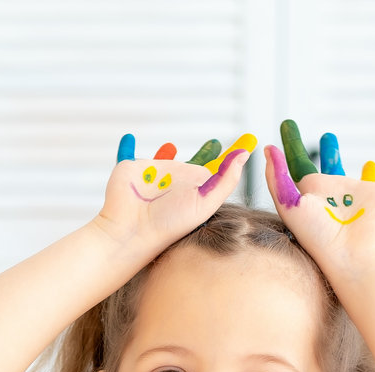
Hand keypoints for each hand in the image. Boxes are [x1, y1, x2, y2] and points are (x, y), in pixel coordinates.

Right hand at [94, 133, 254, 250]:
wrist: (132, 229)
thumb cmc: (170, 223)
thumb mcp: (205, 203)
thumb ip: (225, 180)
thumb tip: (244, 156)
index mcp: (196, 188)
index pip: (217, 168)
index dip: (230, 157)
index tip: (247, 142)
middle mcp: (177, 181)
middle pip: (193, 163)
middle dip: (204, 154)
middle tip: (215, 142)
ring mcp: (155, 174)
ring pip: (164, 160)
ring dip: (167, 153)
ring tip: (171, 145)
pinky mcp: (133, 168)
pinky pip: (131, 154)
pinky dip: (126, 146)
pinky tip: (128, 139)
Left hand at [263, 119, 374, 275]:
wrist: (352, 254)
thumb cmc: (317, 234)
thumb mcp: (289, 203)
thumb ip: (277, 176)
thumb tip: (268, 149)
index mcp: (311, 193)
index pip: (298, 162)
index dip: (291, 143)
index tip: (286, 123)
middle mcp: (335, 194)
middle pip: (332, 167)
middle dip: (330, 152)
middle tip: (327, 135)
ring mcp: (359, 197)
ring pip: (362, 179)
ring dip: (367, 170)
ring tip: (370, 161)